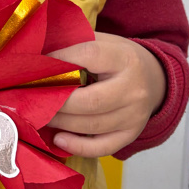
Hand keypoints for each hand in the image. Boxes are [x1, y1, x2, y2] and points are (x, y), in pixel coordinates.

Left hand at [47, 32, 166, 157]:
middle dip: (57, 100)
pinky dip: (77, 146)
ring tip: (40, 115)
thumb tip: (39, 52)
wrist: (154, 79)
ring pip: (92, 124)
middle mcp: (134, 89)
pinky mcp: (130, 134)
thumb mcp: (105, 41)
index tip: (37, 64)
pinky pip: (102, 146)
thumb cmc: (119, 58)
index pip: (89, 56)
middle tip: (33, 98)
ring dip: (61, 122)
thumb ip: (76, 44)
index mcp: (125, 58)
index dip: (60, 60)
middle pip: (90, 100)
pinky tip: (58, 139)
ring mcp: (134, 115)